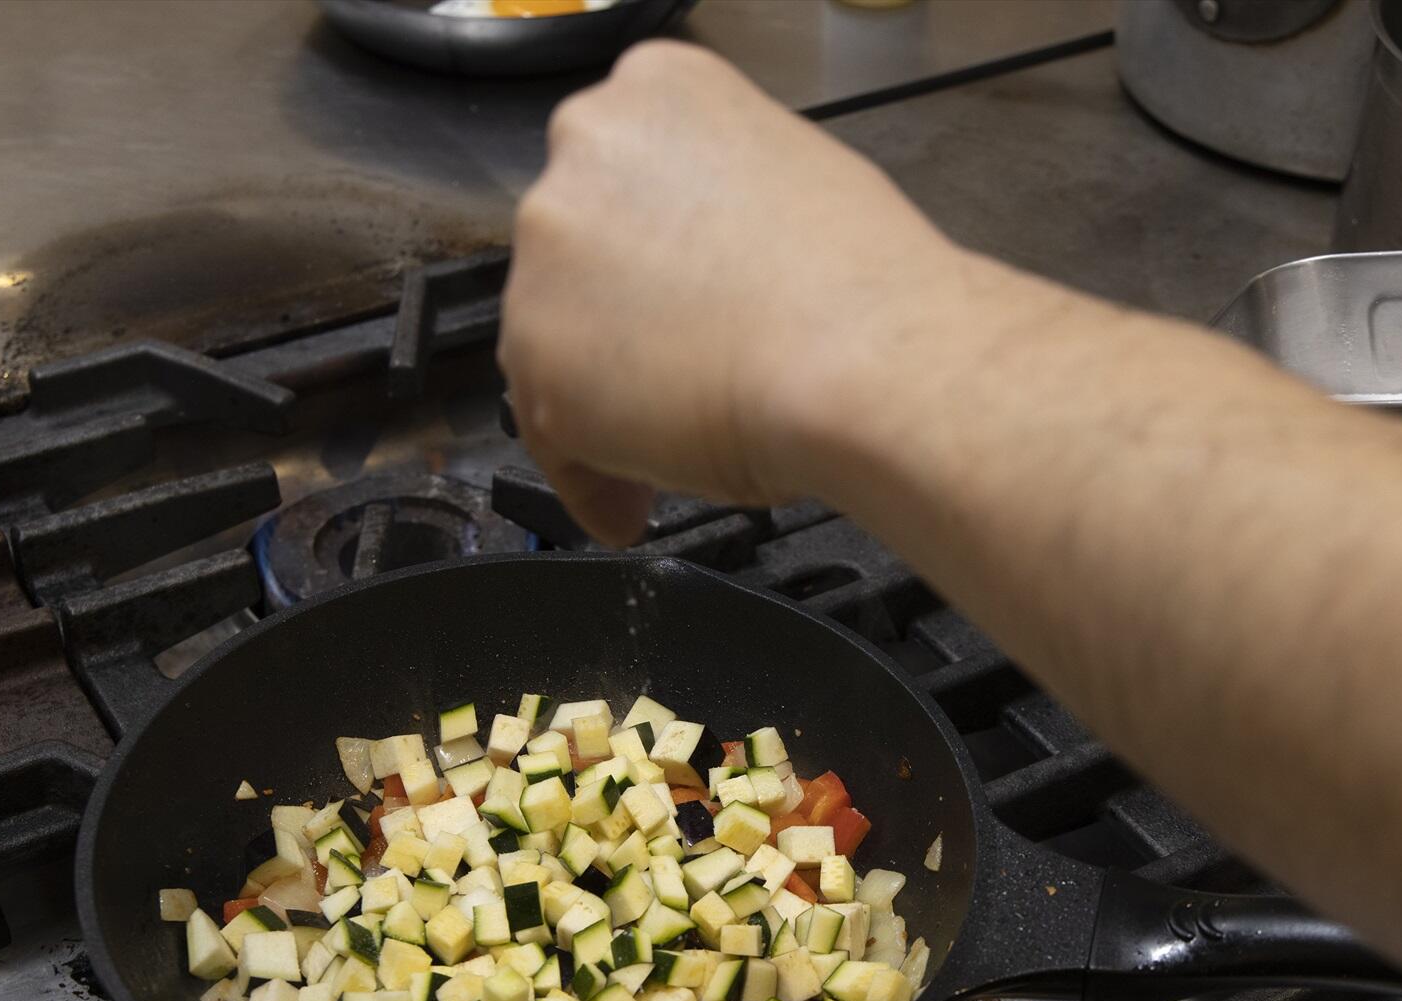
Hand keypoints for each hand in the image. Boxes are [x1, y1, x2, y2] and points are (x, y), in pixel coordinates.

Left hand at [498, 41, 959, 545]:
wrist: (863, 361)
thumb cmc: (864, 288)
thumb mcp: (797, 190)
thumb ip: (720, 210)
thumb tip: (704, 273)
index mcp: (657, 92)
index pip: (625, 177)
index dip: (650, 252)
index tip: (672, 296)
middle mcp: (584, 154)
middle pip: (578, 258)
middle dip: (619, 324)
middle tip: (676, 380)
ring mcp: (548, 255)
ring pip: (553, 344)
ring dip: (601, 402)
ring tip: (666, 457)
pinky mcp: (537, 356)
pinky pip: (550, 433)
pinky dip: (591, 478)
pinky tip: (633, 508)